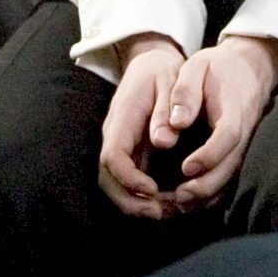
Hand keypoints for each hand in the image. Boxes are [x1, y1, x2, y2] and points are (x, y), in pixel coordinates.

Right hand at [97, 34, 186, 217]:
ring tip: (169, 212)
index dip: (129, 178)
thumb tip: (163, 141)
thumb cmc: (162, 72)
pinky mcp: (131, 154)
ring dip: (138, 204)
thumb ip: (165, 110)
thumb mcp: (168, 81)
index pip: (113, 157)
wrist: (152, 63)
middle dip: (131, 201)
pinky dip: (145, 198)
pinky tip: (169, 203)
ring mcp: (121, 147)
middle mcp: (115, 137)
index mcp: (121, 120)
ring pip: (116, 186)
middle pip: (108, 180)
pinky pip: (130, 182)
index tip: (152, 190)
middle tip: (160, 213)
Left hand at [161, 34, 277, 212]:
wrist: (251, 68)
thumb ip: (185, 92)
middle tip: (180, 196)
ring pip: (234, 177)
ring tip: (182, 202)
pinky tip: (192, 199)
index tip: (186, 167)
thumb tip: (177, 121)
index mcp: (235, 109)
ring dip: (210, 194)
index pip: (228, 136)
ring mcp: (248, 144)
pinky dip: (215, 192)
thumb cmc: (219, 68)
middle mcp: (246, 132)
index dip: (209, 155)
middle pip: (233, 165)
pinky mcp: (242, 151)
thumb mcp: (198, 66)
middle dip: (207, 185)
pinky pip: (232, 177)